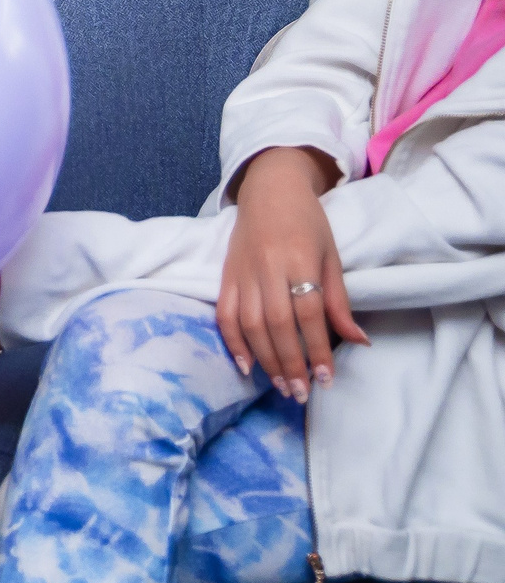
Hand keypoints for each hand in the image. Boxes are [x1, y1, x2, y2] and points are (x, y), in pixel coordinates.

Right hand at [219, 146, 367, 401]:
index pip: (309, 313)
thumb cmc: (308, 222)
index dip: (318, 348)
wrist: (270, 189)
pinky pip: (224, 313)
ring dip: (265, 359)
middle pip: (277, 324)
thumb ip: (339, 301)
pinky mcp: (226, 275)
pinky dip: (232, 341)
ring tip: (281, 385)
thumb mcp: (331, 256)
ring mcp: (242, 272)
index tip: (327, 379)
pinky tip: (246, 365)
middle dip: (290, 362)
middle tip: (301, 393)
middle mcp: (267, 267)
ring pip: (250, 324)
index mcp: (299, 260)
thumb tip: (359, 341)